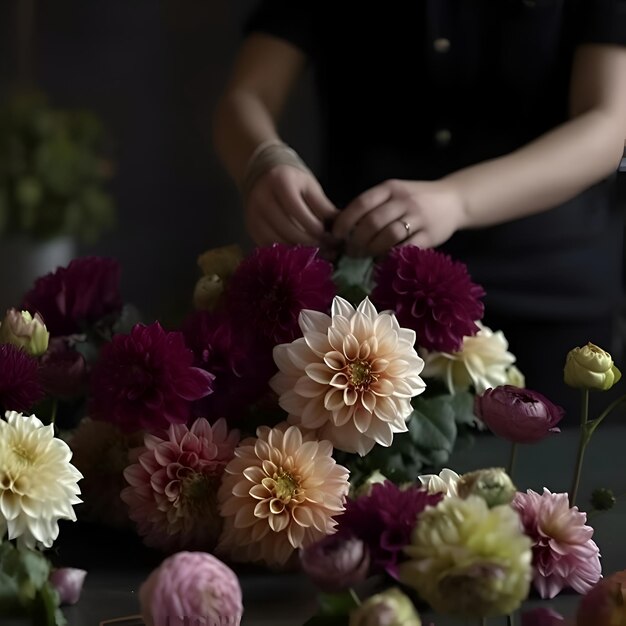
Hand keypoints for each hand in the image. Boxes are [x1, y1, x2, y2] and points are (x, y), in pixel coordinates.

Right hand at [245, 164, 339, 250]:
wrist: (263, 174)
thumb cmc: (292, 180)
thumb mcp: (310, 186)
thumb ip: (323, 206)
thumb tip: (340, 228)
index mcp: (280, 183)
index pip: (301, 214)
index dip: (318, 230)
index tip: (332, 238)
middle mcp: (263, 199)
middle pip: (289, 231)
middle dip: (312, 244)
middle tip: (328, 250)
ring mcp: (254, 215)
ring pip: (279, 243)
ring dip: (300, 252)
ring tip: (317, 254)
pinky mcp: (251, 228)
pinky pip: (269, 247)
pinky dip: (286, 253)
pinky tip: (300, 254)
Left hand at [332, 179, 467, 256]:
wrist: (454, 201)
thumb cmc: (416, 200)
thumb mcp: (394, 194)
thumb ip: (373, 206)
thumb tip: (342, 227)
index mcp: (390, 188)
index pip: (361, 203)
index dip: (345, 221)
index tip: (336, 235)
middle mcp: (403, 200)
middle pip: (373, 222)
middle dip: (357, 240)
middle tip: (350, 251)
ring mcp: (418, 217)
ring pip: (389, 235)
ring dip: (372, 249)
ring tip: (365, 256)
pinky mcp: (430, 235)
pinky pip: (407, 248)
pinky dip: (392, 256)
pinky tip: (383, 261)